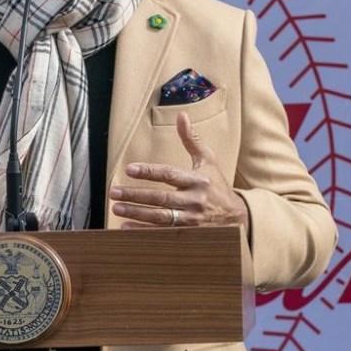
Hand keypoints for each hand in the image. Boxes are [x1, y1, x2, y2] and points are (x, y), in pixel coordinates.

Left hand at [110, 111, 248, 232]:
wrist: (237, 217)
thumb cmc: (218, 185)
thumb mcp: (208, 160)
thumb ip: (192, 140)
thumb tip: (182, 116)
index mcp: (197, 180)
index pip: (169, 174)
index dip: (149, 172)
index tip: (129, 169)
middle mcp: (194, 200)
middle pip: (160, 198)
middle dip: (135, 195)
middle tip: (113, 192)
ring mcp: (191, 219)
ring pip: (159, 217)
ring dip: (136, 214)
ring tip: (116, 208)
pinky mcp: (188, 234)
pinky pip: (162, 234)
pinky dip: (143, 232)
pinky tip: (126, 228)